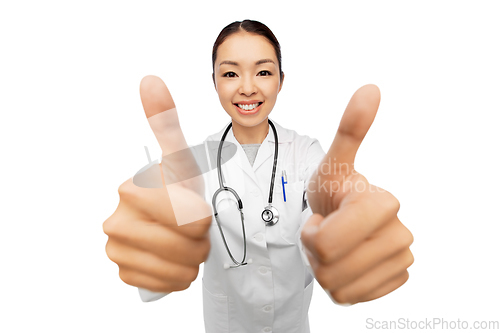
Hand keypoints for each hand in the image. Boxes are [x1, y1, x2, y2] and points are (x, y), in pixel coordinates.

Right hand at [103, 76, 211, 292]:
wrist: (169, 223)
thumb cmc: (179, 188)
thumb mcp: (180, 158)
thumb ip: (166, 121)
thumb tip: (150, 79)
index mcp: (130, 190)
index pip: (190, 218)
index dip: (202, 216)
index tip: (195, 209)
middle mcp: (115, 221)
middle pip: (185, 245)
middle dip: (200, 240)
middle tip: (194, 230)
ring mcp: (116, 250)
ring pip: (179, 269)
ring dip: (193, 259)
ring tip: (186, 245)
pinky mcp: (122, 274)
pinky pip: (166, 285)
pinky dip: (179, 277)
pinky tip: (174, 261)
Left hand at [301, 84, 413, 304]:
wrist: (347, 217)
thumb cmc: (335, 189)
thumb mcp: (332, 162)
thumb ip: (350, 128)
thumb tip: (371, 88)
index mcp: (382, 203)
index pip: (324, 243)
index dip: (311, 234)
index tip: (322, 217)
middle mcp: (401, 233)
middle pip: (329, 267)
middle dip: (316, 253)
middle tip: (325, 232)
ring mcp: (401, 259)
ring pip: (339, 287)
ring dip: (326, 269)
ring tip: (336, 247)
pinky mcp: (397, 279)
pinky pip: (352, 295)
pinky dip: (341, 283)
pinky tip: (349, 262)